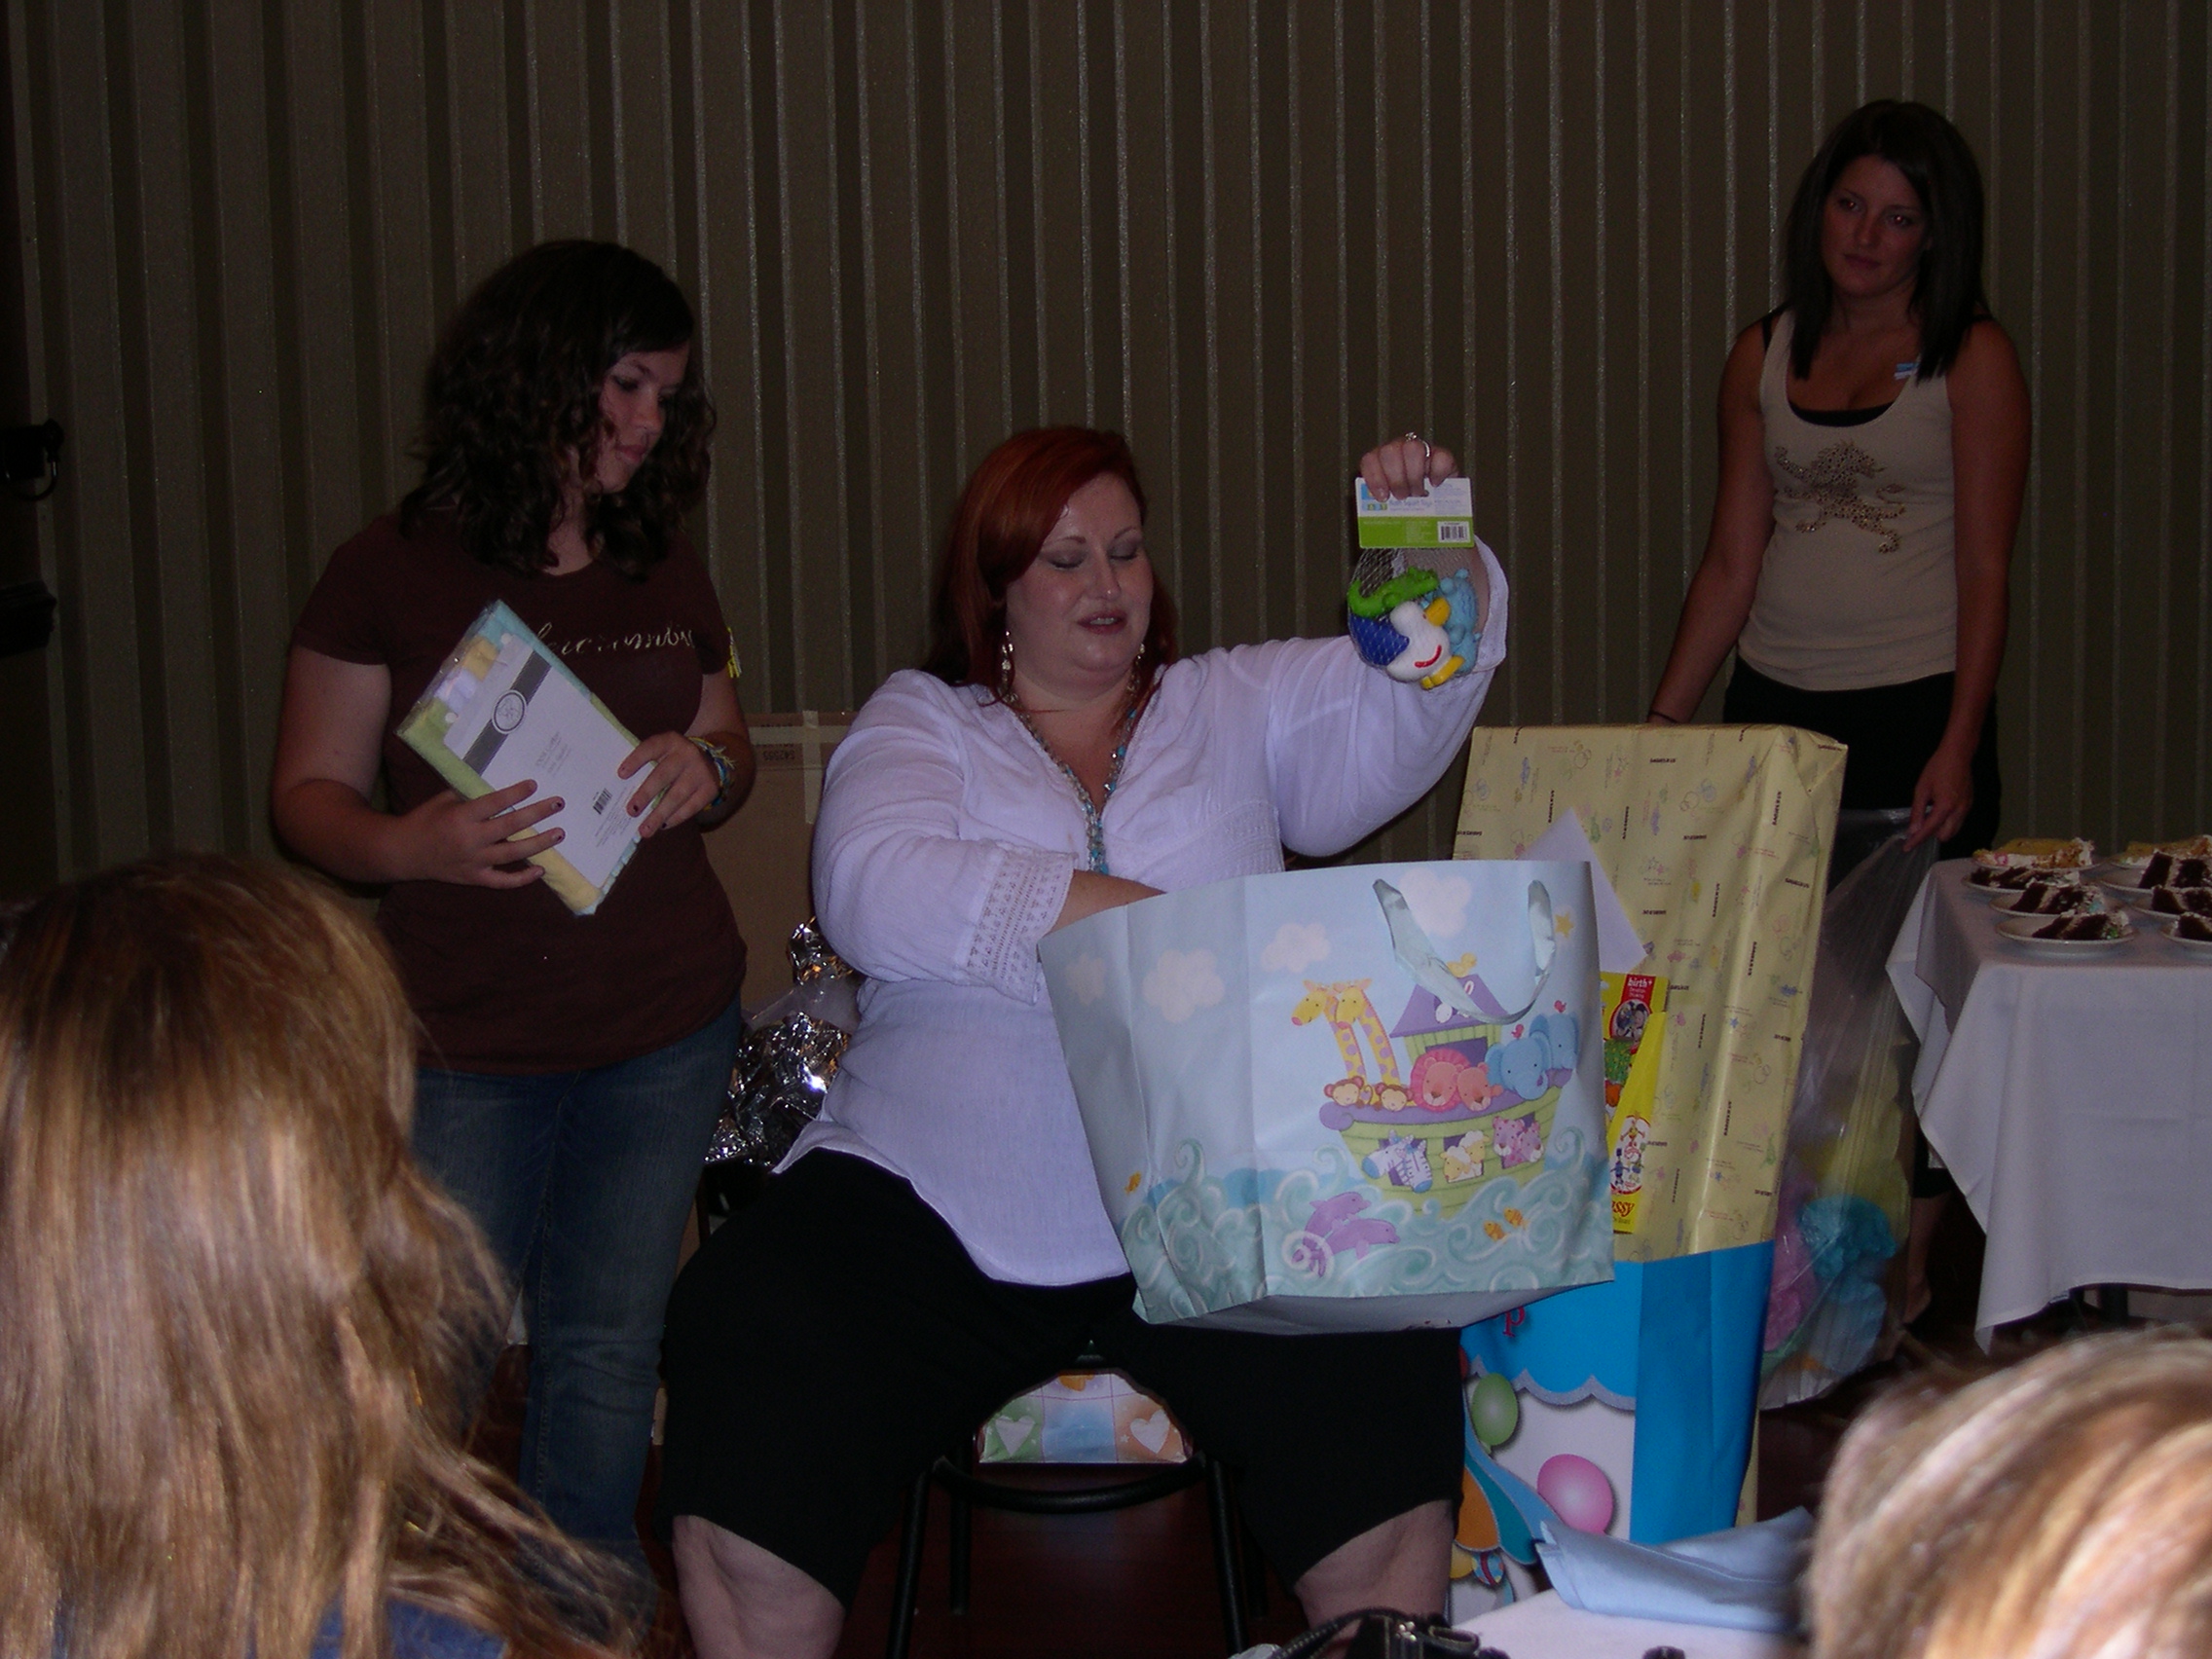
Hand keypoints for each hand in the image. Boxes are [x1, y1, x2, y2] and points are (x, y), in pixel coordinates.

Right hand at [394, 779, 562, 886]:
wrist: (403, 853)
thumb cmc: (424, 820)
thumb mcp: (443, 800)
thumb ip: (470, 797)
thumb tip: (499, 790)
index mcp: (461, 816)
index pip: (495, 803)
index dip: (516, 793)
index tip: (534, 785)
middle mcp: (470, 839)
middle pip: (511, 826)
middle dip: (537, 813)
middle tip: (558, 803)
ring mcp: (474, 861)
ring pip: (513, 853)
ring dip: (539, 843)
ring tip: (559, 833)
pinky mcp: (474, 878)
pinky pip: (502, 881)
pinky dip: (522, 878)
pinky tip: (540, 870)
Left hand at [619, 732, 719, 836]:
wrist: (710, 758)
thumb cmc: (674, 759)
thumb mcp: (663, 752)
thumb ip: (647, 764)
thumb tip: (622, 791)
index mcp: (670, 741)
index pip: (651, 748)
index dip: (636, 760)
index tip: (620, 775)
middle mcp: (687, 753)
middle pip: (663, 775)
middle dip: (645, 794)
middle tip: (631, 811)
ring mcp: (701, 772)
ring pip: (677, 796)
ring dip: (659, 815)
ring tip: (645, 830)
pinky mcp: (710, 789)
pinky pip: (691, 807)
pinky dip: (675, 818)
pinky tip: (663, 825)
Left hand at [1359, 433, 1457, 499]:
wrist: (1438, 503)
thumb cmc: (1410, 504)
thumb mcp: (1392, 505)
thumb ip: (1382, 504)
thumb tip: (1377, 512)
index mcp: (1381, 460)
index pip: (1370, 459)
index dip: (1374, 477)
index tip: (1382, 497)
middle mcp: (1399, 449)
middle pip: (1390, 451)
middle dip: (1395, 478)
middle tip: (1402, 496)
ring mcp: (1421, 449)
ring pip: (1413, 448)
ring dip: (1414, 475)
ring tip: (1418, 493)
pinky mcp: (1442, 454)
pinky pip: (1440, 456)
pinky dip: (1437, 472)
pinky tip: (1435, 485)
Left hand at [1906, 744, 1974, 850]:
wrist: (1958, 755)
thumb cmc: (1937, 769)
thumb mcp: (1921, 789)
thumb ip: (1917, 811)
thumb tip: (1913, 830)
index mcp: (1945, 807)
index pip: (1929, 830)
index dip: (1917, 840)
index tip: (1907, 848)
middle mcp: (1959, 811)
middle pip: (1945, 836)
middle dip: (1931, 835)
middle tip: (1918, 827)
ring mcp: (1967, 808)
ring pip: (1953, 830)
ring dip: (1940, 829)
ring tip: (1928, 817)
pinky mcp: (1970, 804)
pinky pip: (1958, 821)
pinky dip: (1948, 822)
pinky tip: (1939, 811)